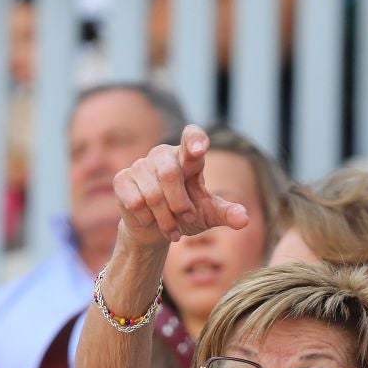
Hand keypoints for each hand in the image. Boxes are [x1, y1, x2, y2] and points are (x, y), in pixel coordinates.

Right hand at [113, 124, 249, 248]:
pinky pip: (135, 201)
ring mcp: (141, 165)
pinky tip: (149, 220)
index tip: (198, 149)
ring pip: (152, 193)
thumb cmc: (185, 216)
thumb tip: (244, 219)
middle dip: (179, 204)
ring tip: (171, 227)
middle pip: (170, 174)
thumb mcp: (209, 215)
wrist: (155, 230)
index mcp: (188, 158)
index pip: (192, 137)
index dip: (194, 140)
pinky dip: (146, 218)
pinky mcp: (123, 179)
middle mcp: (163, 155)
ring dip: (165, 218)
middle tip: (186, 218)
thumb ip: (226, 213)